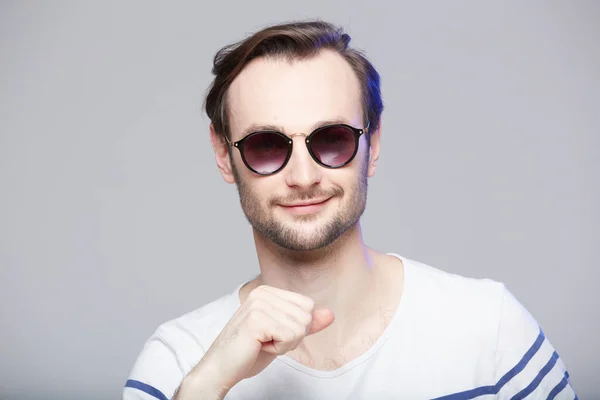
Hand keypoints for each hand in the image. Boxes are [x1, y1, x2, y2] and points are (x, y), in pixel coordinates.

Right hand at [180, 285, 334, 397]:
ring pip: (300, 327)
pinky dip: (279, 349)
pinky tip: (259, 347)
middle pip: (306, 315)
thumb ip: (306, 323)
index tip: (273, 334)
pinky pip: (291, 336)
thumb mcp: (283, 335)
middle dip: (292, 336)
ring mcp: (259, 304)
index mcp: (267, 291)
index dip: (296, 327)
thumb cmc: (249, 353)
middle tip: (266, 341)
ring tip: (262, 344)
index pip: (307, 305)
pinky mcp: (257, 319)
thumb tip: (331, 314)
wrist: (221, 369)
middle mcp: (263, 293)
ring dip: (285, 344)